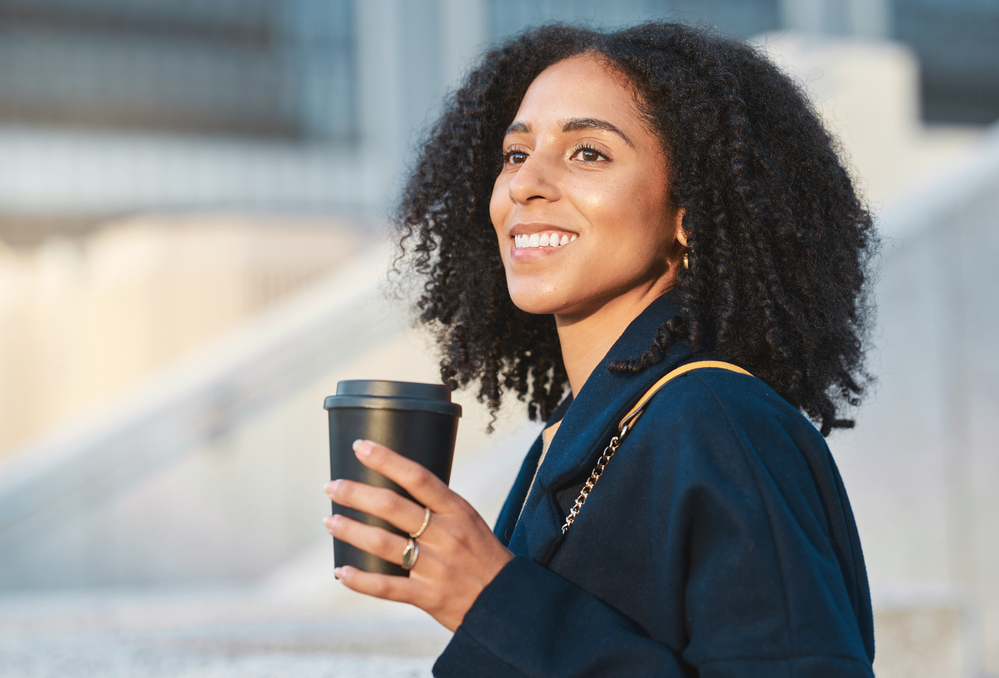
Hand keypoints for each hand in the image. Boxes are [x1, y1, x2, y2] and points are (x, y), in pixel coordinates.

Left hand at [323, 439, 513, 630]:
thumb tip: (395, 487)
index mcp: (457, 510)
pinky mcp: (428, 596)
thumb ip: (437, 507)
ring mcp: (436, 567)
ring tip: (330, 521)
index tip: (360, 446)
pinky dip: (360, 580)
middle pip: (392, 507)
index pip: (417, 477)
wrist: (507, 601)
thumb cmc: (482, 555)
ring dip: (351, 530)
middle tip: (332, 486)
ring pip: (383, 544)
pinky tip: (341, 571)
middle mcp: (446, 535)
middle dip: (356, 493)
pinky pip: (386, 587)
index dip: (386, 459)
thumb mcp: (469, 521)